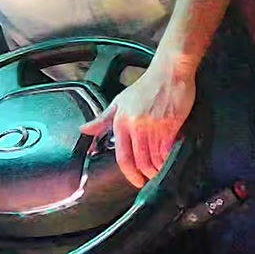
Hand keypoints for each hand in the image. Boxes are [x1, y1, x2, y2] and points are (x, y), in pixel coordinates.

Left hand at [80, 61, 195, 187]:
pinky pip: (167, 151)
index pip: (122, 156)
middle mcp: (135, 126)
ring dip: (158, 169)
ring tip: (160, 170)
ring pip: (154, 159)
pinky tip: (168, 160)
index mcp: (121, 121)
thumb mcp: (120, 101)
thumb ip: (102, 120)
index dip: (129, 174)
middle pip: (139, 161)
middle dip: (145, 175)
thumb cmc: (146, 86)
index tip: (136, 181)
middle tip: (149, 179)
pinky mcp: (170, 125)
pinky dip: (167, 159)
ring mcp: (153, 126)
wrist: (169, 72)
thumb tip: (84, 130)